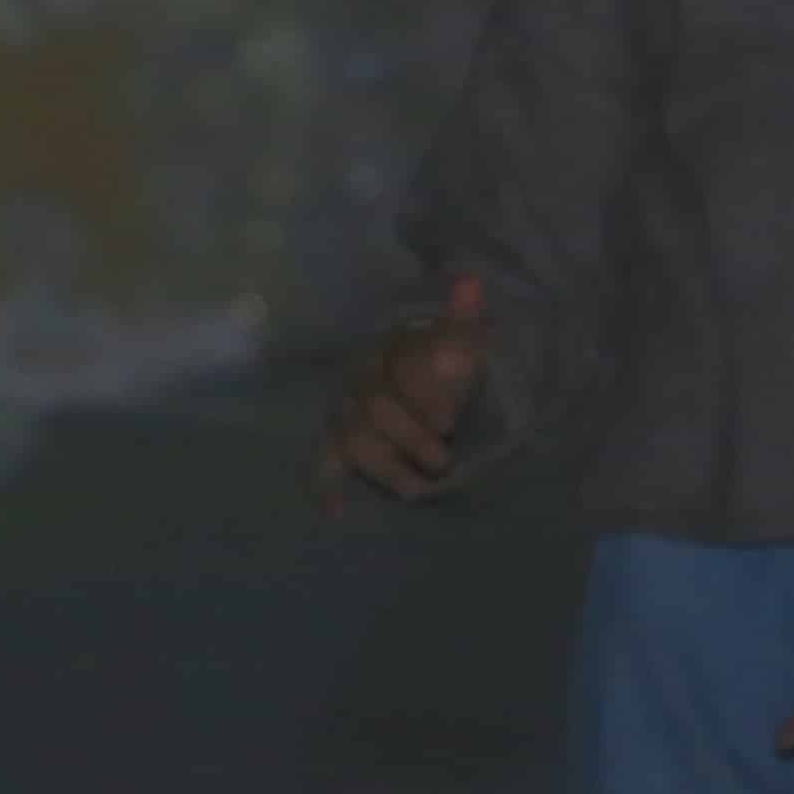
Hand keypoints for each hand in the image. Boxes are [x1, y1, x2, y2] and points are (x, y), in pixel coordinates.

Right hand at [318, 276, 488, 513]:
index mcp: (395, 348)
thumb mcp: (466, 341)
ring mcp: (347, 410)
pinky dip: (326, 485)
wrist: (433, 383)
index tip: (450, 423)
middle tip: (442, 460)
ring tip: (417, 489)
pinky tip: (336, 509)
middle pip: (376, 410)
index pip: (403, 370)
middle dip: (411, 438)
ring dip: (386, 467)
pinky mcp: (338, 440)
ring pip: (354, 439)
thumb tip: (470, 283)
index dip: (426, 398)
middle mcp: (364, 376)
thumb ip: (463, 320)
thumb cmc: (451, 365)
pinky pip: (324, 460)